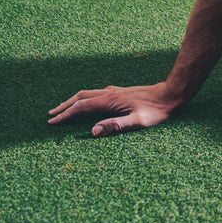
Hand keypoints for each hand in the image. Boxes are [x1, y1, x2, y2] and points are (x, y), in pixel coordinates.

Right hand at [47, 82, 182, 136]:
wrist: (171, 95)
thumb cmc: (156, 111)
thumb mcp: (137, 122)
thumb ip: (116, 126)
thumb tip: (93, 131)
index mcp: (109, 100)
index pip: (80, 108)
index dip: (65, 115)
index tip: (51, 123)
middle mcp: (109, 93)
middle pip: (80, 97)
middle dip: (64, 106)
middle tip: (50, 115)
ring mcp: (115, 91)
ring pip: (88, 94)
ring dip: (74, 101)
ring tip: (64, 108)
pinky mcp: (121, 92)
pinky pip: (97, 94)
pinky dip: (86, 98)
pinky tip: (90, 103)